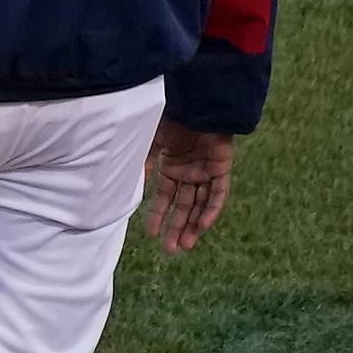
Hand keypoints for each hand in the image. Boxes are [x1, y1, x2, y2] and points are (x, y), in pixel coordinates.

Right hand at [144, 120, 235, 254]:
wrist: (196, 103)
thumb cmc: (171, 118)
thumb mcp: (151, 143)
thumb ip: (144, 164)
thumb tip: (131, 186)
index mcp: (172, 167)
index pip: (165, 197)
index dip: (158, 215)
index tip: (150, 234)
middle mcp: (189, 173)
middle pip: (184, 206)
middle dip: (176, 227)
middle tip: (170, 250)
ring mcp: (205, 172)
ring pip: (200, 204)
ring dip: (193, 225)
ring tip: (184, 245)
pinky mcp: (221, 168)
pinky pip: (218, 194)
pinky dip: (211, 210)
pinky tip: (202, 225)